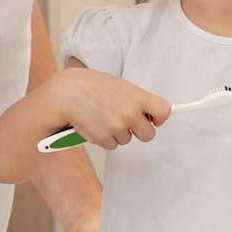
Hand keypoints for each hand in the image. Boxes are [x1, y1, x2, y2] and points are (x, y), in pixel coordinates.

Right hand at [48, 67, 170, 149]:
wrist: (68, 93)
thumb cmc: (95, 87)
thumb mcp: (122, 86)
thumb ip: (138, 100)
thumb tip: (152, 115)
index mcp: (138, 97)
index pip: (164, 111)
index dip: (159, 117)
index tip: (153, 118)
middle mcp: (130, 114)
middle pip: (149, 134)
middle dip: (139, 130)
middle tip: (127, 120)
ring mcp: (117, 128)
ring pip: (128, 139)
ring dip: (119, 132)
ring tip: (105, 116)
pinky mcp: (104, 139)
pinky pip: (113, 145)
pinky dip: (106, 138)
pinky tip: (97, 123)